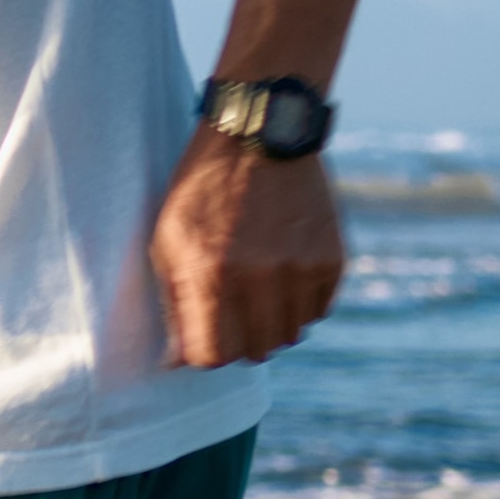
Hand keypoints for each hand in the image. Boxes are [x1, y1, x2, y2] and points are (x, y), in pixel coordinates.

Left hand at [152, 133, 342, 364]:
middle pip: (254, 352)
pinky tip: (280, 274)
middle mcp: (260, 278)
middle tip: (227, 313)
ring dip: (269, 324)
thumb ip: (173, 304)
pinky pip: (317, 311)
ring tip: (253, 290)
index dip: (202, 353)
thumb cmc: (200, 190)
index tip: (200, 336)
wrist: (259, 136)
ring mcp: (302, 269)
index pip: (212, 356)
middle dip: (236, 341)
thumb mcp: (167, 240)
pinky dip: (298, 305)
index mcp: (211, 274)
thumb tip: (176, 362)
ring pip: (288, 335)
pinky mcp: (332, 260)